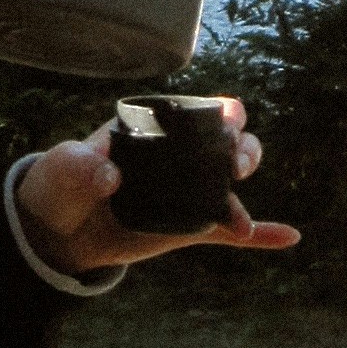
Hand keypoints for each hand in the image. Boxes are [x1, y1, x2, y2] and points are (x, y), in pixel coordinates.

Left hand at [14, 105, 299, 277]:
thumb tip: (108, 176)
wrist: (59, 232)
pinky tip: (288, 236)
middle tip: (236, 165)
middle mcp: (177, 156)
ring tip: (238, 219)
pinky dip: (260, 232)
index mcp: (152, 129)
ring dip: (244, 190)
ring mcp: (186, 192)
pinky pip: (228, 230)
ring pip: (230, 182)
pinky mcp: (189, 227)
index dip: (219, 111)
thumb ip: (80, 166)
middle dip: (242, 147)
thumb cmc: (61, 185)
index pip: (194, 111)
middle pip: (225, 142)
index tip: (228, 117)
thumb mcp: (63, 169)